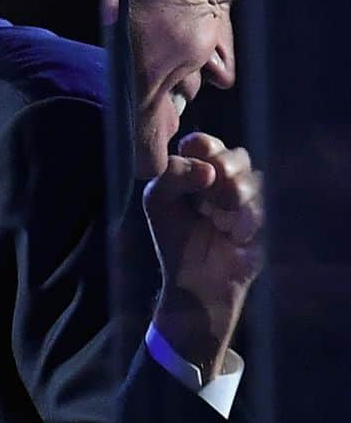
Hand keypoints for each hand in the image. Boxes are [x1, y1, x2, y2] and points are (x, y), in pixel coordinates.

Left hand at [144, 132, 263, 380]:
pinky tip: (231, 235)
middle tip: (208, 190)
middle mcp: (224, 179)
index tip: (194, 158)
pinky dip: (242, 221)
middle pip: (234, 156)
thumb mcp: (158, 201)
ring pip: (252, 179)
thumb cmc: (174, 236)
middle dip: (223, 169)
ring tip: (216, 220)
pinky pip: (260, 208)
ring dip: (231, 197)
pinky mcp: (263, 219)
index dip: (202, 146)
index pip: (203, 143)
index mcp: (196, 169)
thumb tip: (208, 169)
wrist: (195, 280)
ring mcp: (247, 198)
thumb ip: (172, 175)